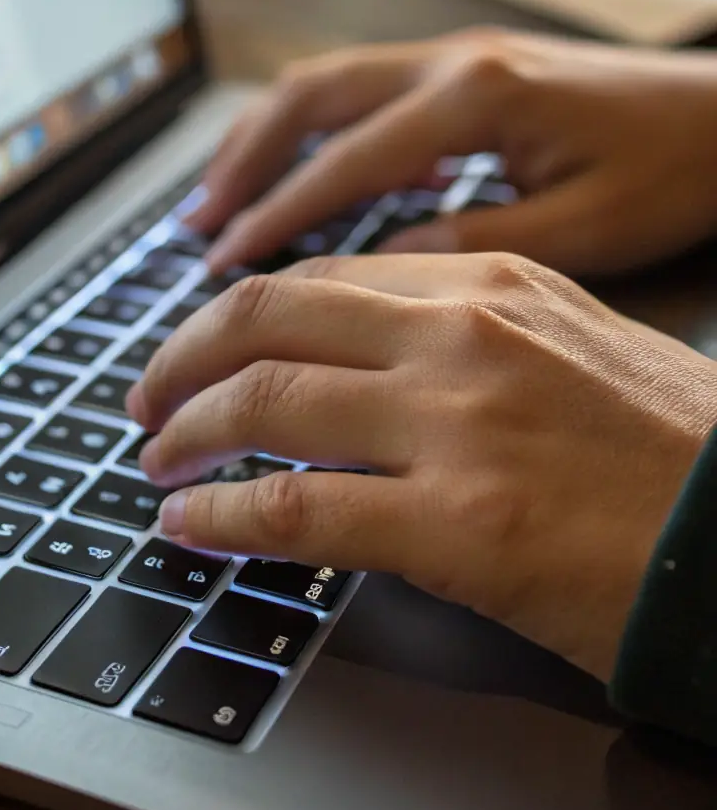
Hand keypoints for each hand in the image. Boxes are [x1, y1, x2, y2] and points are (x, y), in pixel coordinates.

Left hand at [127, 255, 716, 680]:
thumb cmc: (674, 452)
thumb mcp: (574, 347)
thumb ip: (468, 335)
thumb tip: (365, 361)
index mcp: (490, 283)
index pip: (320, 279)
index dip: (237, 315)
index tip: (202, 347)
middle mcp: (461, 334)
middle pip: (265, 317)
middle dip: (180, 359)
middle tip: (146, 400)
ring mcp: (455, 425)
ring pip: (263, 402)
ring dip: (185, 435)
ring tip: (157, 466)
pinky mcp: (456, 525)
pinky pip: (294, 508)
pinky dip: (222, 515)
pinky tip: (192, 529)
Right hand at [186, 29, 716, 276]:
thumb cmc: (677, 169)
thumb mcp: (590, 228)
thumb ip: (480, 246)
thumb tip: (385, 265)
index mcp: (479, 100)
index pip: (346, 161)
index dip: (276, 215)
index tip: (221, 265)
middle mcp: (453, 64)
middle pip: (311, 97)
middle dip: (241, 160)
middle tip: (192, 223)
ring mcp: (456, 57)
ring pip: (327, 82)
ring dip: (264, 137)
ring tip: (216, 196)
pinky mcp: (466, 67)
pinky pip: (363, 88)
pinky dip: (314, 131)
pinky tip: (305, 177)